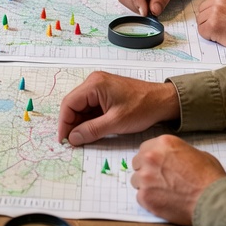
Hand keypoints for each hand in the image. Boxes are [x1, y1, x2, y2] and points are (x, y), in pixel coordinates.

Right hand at [58, 71, 179, 145]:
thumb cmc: (142, 108)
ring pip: (82, 107)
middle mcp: (94, 82)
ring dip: (80, 123)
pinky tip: (90, 132)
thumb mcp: (115, 122)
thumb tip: (72, 138)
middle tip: (72, 143)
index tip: (63, 140)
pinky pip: (91, 108)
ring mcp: (99, 88)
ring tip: (81, 140)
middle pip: (74, 104)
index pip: (69, 103)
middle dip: (71, 124)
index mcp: (94, 84)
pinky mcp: (105, 94)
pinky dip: (89, 120)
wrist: (162, 101)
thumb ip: (91, 130)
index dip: (64, 123)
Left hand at [132, 135, 225, 225]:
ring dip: (146, 185)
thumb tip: (173, 158)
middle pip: (137, 163)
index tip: (157, 166)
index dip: (151, 158)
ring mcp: (146, 177)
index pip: (145, 148)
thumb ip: (178, 152)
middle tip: (159, 180)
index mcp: (163, 143)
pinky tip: (163, 202)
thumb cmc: (210, 178)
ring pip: (136, 180)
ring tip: (162, 192)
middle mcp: (150, 157)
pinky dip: (149, 200)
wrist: (213, 202)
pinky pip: (140, 197)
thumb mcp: (197, 153)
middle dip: (146, 170)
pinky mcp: (145, 197)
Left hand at [195, 0, 225, 51]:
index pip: (210, 0)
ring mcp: (215, 11)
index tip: (221, 18)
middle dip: (209, 19)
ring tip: (224, 32)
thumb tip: (214, 8)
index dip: (214, 12)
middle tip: (222, 27)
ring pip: (201, 20)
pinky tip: (221, 37)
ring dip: (209, 28)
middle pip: (203, 9)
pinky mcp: (213, 24)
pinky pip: (202, 31)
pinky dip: (209, 36)